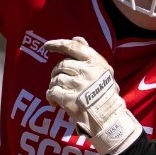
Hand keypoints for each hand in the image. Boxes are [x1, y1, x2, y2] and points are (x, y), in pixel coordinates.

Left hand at [43, 37, 141, 154]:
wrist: (109, 116)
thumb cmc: (106, 92)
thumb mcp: (103, 70)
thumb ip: (89, 53)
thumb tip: (76, 38)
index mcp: (94, 61)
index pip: (72, 47)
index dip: (57, 44)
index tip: (46, 46)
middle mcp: (85, 70)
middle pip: (61, 65)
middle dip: (57, 73)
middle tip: (61, 83)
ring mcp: (76, 84)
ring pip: (56, 79)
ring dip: (55, 86)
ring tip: (62, 94)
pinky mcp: (68, 98)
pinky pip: (52, 92)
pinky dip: (51, 97)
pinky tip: (55, 103)